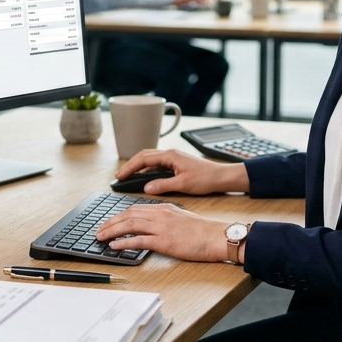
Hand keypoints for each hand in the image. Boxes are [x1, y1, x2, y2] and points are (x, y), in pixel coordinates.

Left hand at [95, 204, 231, 262]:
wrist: (216, 236)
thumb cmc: (202, 231)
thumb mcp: (180, 218)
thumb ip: (164, 220)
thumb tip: (149, 228)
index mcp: (163, 208)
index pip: (134, 209)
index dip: (118, 216)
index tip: (108, 222)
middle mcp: (160, 214)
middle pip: (128, 215)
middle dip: (110, 222)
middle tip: (98, 230)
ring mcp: (162, 227)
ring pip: (130, 225)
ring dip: (112, 231)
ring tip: (101, 237)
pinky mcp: (165, 241)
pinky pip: (139, 240)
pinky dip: (124, 242)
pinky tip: (115, 246)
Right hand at [116, 149, 248, 194]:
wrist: (222, 176)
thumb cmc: (206, 178)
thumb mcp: (183, 184)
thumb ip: (163, 185)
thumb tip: (146, 188)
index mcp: (170, 156)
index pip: (143, 159)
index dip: (129, 168)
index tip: (119, 176)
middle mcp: (170, 153)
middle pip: (144, 156)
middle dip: (130, 165)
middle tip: (119, 177)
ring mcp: (173, 157)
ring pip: (150, 158)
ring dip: (138, 166)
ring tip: (127, 176)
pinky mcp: (176, 162)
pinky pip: (157, 163)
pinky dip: (147, 168)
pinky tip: (144, 177)